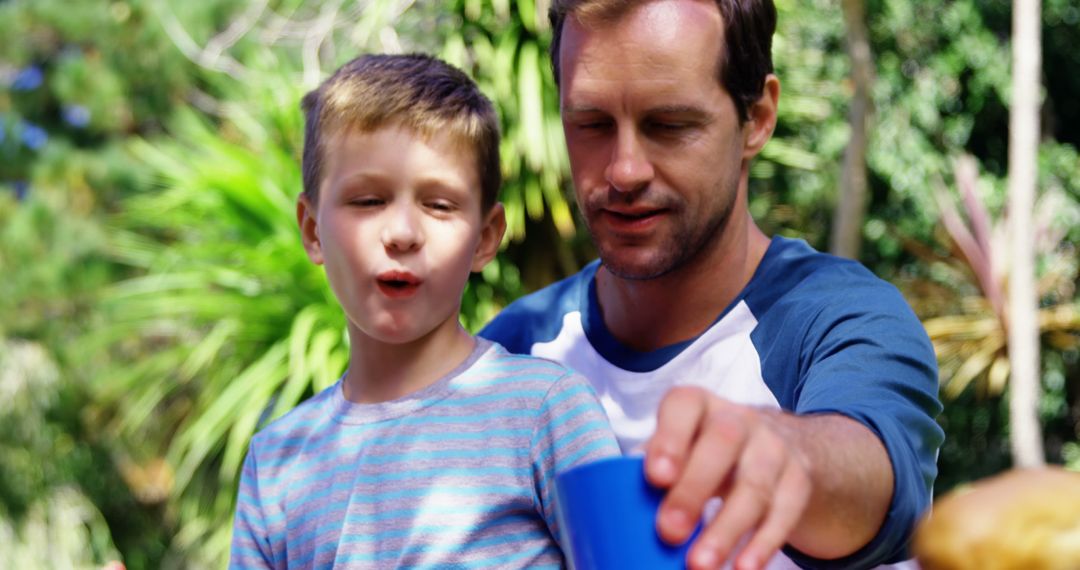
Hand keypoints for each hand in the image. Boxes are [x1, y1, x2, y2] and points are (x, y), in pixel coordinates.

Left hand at [644, 386, 811, 569]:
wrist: (782, 444)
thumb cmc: (707, 451)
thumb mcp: (684, 446)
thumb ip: (657, 467)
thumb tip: (620, 512)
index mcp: (699, 406)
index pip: (684, 406)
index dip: (669, 438)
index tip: (655, 477)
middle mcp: (739, 420)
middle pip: (722, 442)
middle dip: (694, 488)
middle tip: (669, 531)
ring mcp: (774, 448)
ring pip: (755, 484)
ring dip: (726, 529)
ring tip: (700, 565)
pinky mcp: (799, 481)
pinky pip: (784, 512)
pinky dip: (763, 544)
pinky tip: (742, 568)